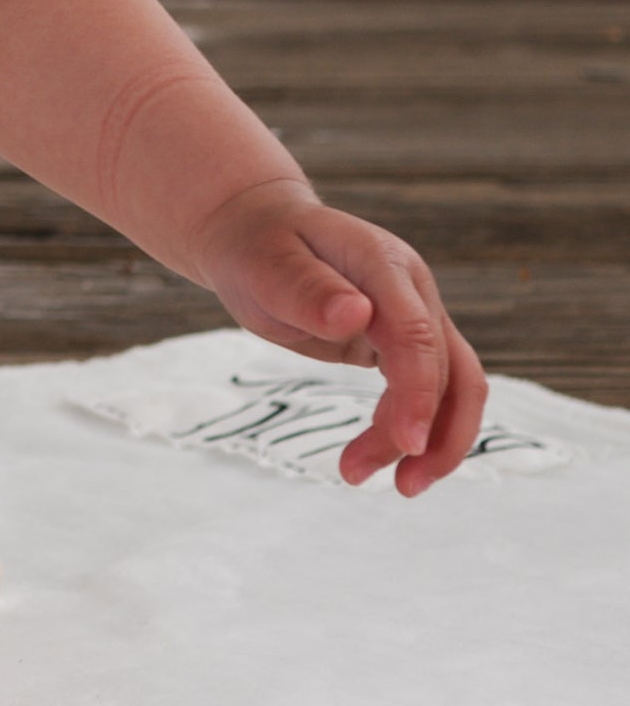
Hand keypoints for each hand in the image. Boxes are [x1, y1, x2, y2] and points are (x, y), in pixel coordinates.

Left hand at [188, 181, 488, 494]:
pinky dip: (412, 427)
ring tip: (358, 474)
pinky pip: (429, 390)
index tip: (406, 444)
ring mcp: (414, 313)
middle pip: (444, 371)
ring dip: (427, 441)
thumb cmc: (257, 246)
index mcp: (382, 264)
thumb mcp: (265, 267)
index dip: (419, 392)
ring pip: (451, 387)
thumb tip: (356, 315)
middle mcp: (411, 288)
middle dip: (418, 433)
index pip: (417, 334)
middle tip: (357, 475)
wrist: (254, 231)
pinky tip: (381, 454)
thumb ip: (307, 290)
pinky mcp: (403, 340)